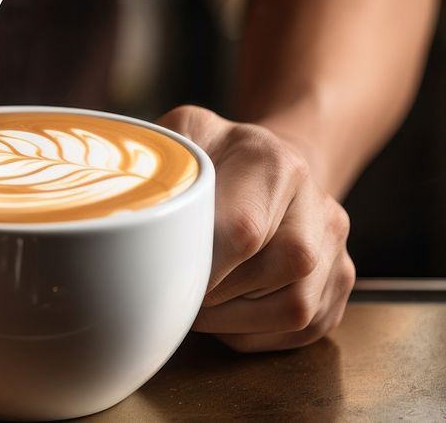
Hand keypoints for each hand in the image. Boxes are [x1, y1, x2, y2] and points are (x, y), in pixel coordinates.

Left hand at [158, 105, 355, 351]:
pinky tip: (227, 312)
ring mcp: (334, 244)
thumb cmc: (213, 155)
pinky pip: (304, 330)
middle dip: (217, 294)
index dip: (202, 264)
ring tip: (199, 302)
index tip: (168, 273)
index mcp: (273, 163)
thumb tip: (127, 204)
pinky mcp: (340, 279)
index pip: (242, 231)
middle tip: (179, 289)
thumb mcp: (182, 135)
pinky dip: (255, 331)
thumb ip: (158, 157)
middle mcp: (316, 203)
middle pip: (276, 273)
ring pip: (295, 308)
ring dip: (236, 320)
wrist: (266, 163)